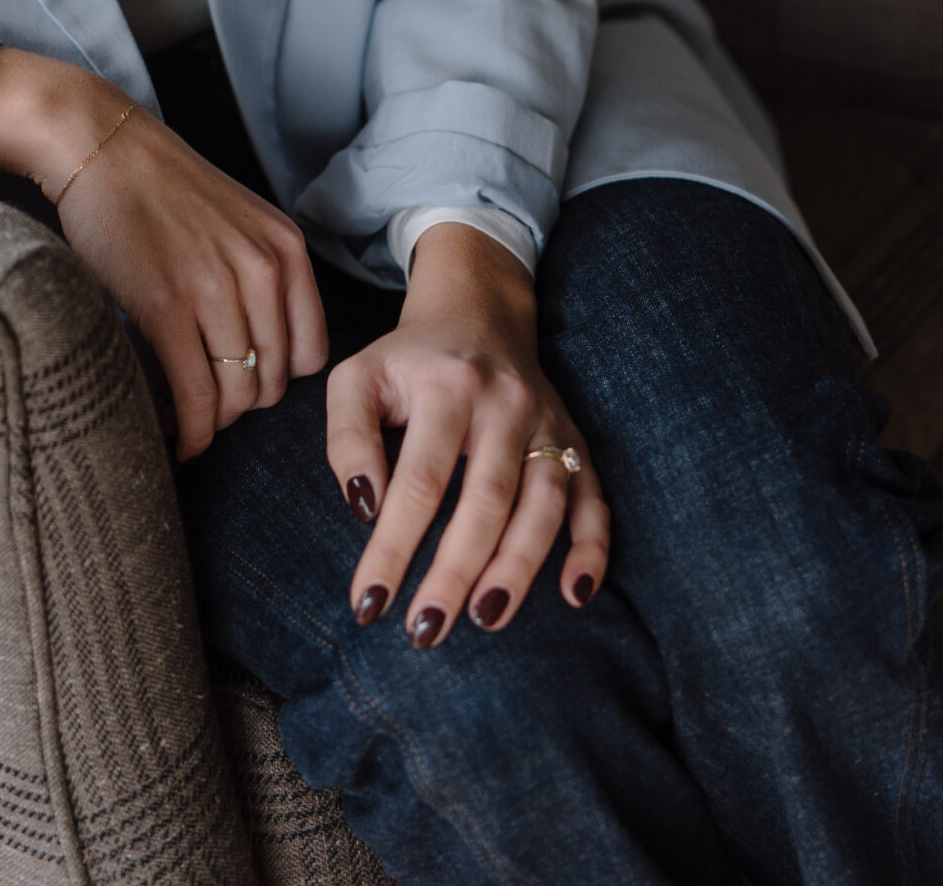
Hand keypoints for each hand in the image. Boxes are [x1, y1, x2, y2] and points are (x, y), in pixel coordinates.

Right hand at [0, 44, 328, 457]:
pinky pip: (195, 395)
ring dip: (212, 420)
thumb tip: (260, 351)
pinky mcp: (166, 307)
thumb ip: (261, 275)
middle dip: (241, 403)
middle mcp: (261, 270)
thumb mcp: (239, 221)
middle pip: (273, 381)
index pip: (310, 353)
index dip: (277, 379)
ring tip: (186, 415)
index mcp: (285, 249)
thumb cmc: (162, 188)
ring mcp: (215, 289)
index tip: (243, 381)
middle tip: (206, 401)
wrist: (103, 147)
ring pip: (236, 395)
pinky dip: (190, 430)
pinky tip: (176, 437)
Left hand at [326, 223, 608, 643]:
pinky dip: (592, 547)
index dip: (393, 546)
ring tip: (484, 619)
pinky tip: (575, 594)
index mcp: (446, 385)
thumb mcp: (356, 378)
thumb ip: (347, 437)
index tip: (368, 603)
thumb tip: (364, 506)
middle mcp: (504, 402)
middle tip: (425, 631)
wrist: (476, 312)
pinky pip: (594, 497)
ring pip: (543, 503)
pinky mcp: (575, 440)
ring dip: (518, 568)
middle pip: (485, 500)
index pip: (419, 479)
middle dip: (455, 572)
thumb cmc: (406, 361)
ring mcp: (547, 422)